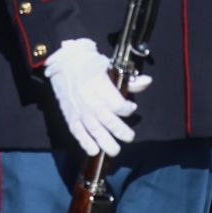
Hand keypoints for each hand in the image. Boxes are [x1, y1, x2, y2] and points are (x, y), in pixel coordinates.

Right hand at [44, 38, 136, 156]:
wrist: (64, 62)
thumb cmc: (90, 63)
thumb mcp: (111, 66)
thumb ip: (129, 79)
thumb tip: (147, 81)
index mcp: (100, 85)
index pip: (116, 103)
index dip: (127, 108)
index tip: (131, 108)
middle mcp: (89, 99)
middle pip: (107, 119)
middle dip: (120, 130)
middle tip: (129, 137)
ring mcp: (78, 108)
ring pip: (93, 128)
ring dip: (104, 141)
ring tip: (114, 150)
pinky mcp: (69, 114)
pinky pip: (77, 131)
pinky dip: (84, 142)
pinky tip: (94, 151)